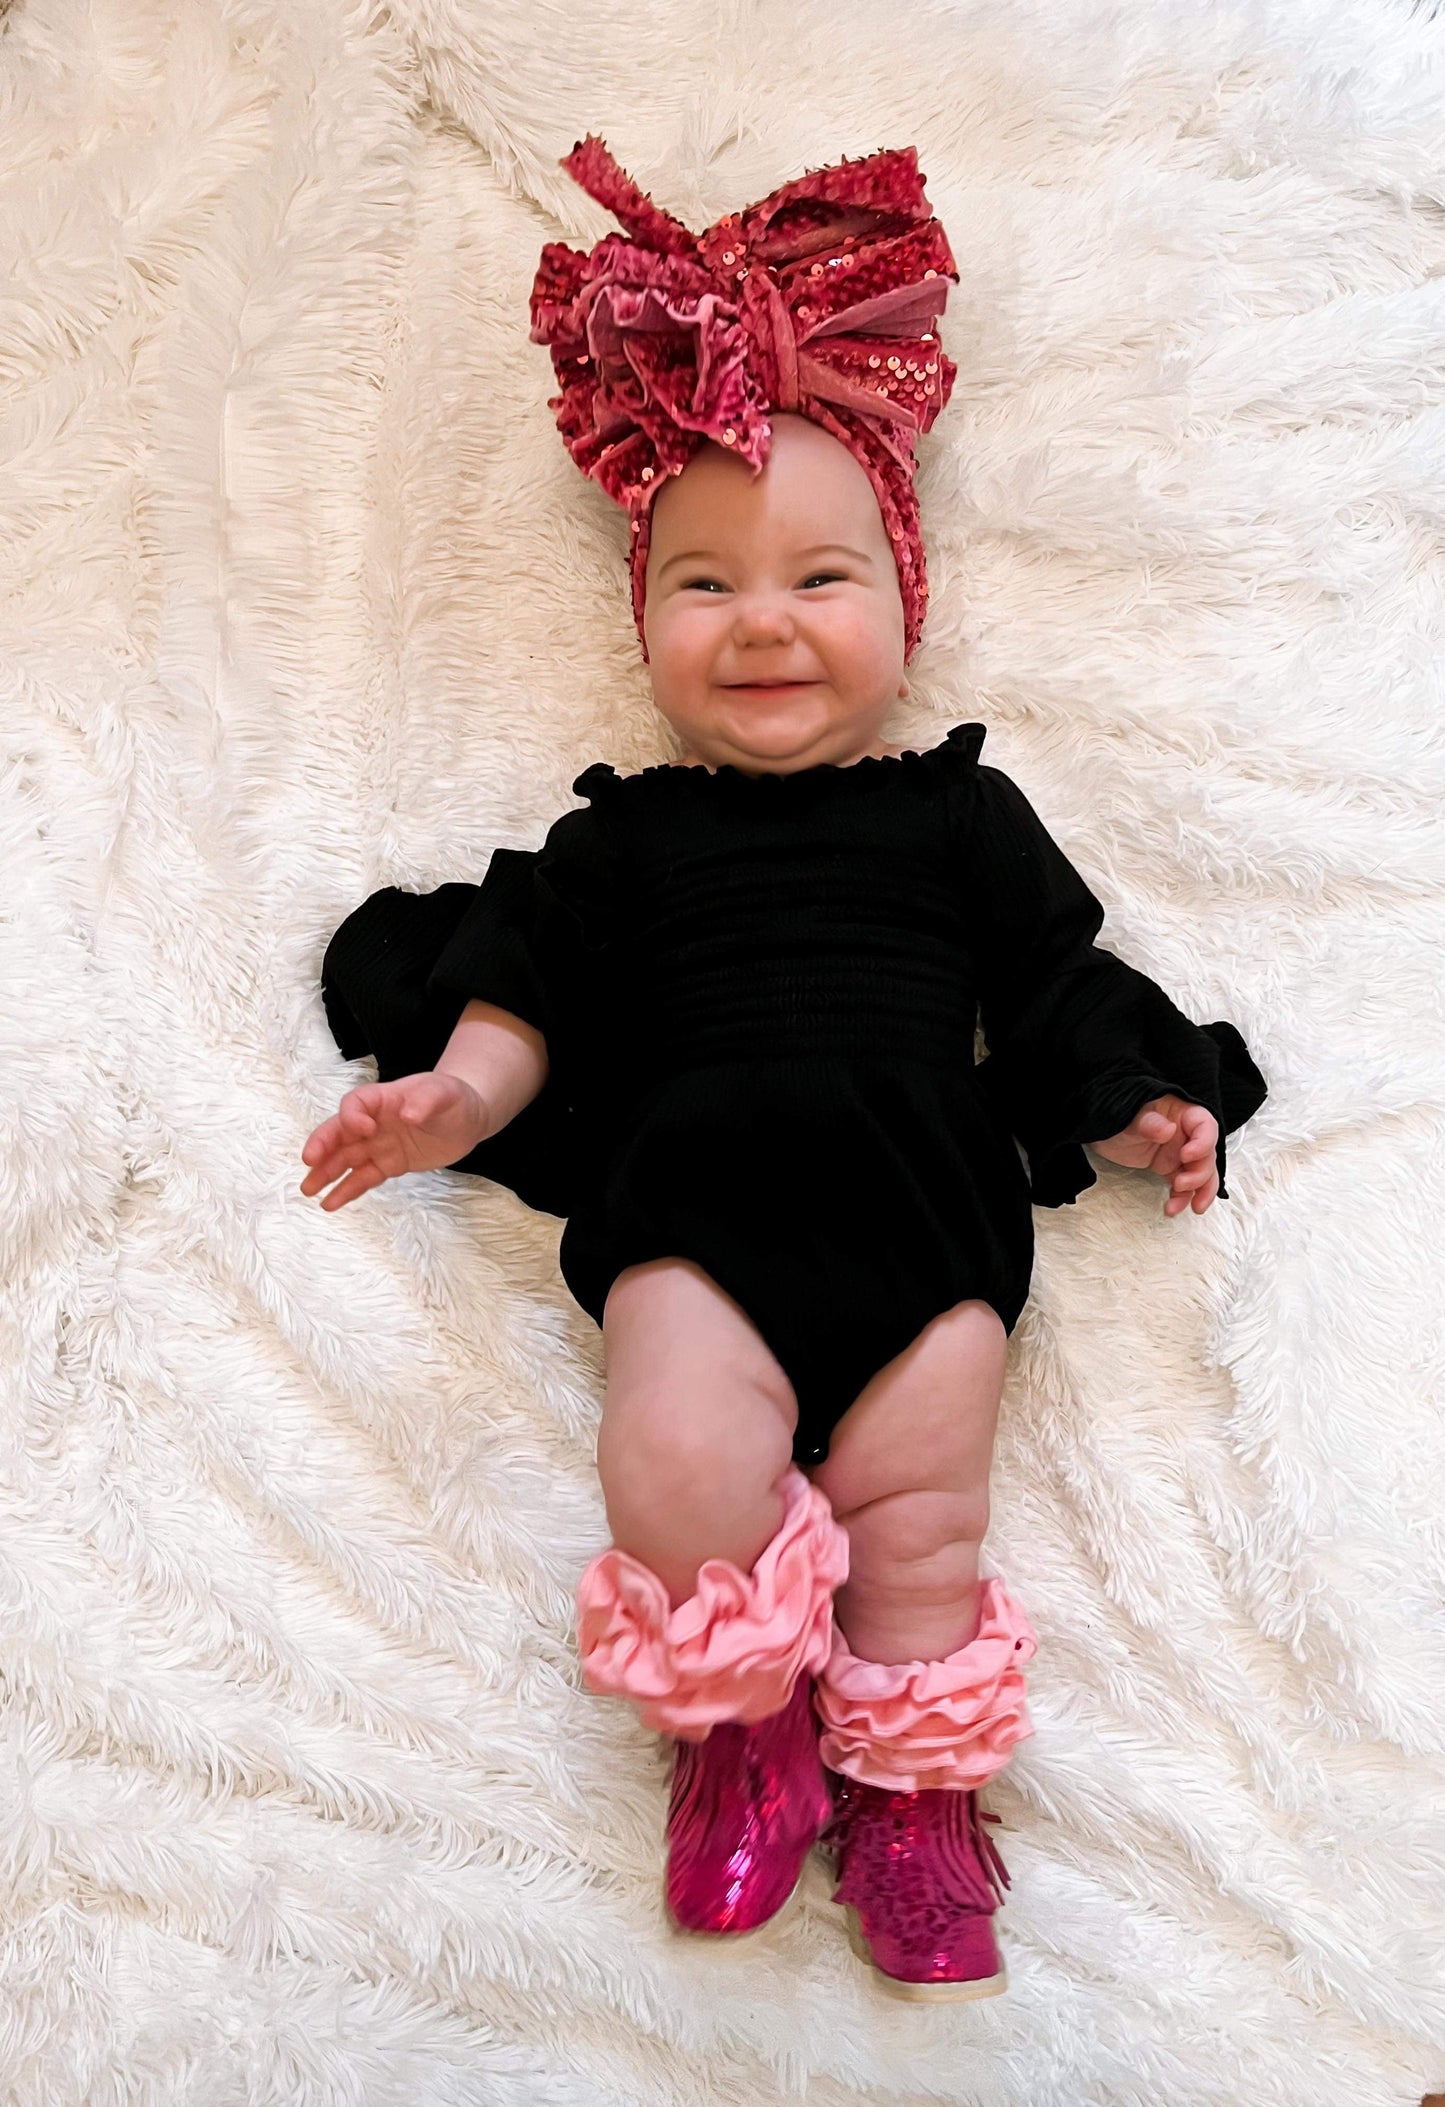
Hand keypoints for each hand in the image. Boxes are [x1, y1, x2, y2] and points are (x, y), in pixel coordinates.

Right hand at [299, 1072, 489, 1211]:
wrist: (467, 1118)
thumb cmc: (452, 1097)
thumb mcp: (444, 1093)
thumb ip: (426, 1101)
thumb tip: (408, 1114)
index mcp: (383, 1098)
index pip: (356, 1103)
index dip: (353, 1116)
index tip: (364, 1131)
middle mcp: (374, 1121)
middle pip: (341, 1131)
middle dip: (323, 1145)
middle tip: (309, 1161)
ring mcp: (378, 1144)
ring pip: (347, 1158)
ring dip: (326, 1172)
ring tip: (308, 1190)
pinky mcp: (388, 1164)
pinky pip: (363, 1178)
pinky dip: (347, 1190)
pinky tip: (330, 1204)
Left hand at [1088, 1094, 1219, 1215]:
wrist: (1101, 1132)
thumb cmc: (1119, 1118)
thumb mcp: (1131, 1119)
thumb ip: (1149, 1123)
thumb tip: (1168, 1129)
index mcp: (1181, 1113)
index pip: (1205, 1126)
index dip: (1203, 1142)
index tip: (1187, 1155)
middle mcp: (1185, 1133)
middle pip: (1207, 1154)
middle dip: (1199, 1174)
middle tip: (1181, 1183)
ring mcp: (1179, 1152)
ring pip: (1202, 1173)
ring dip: (1199, 1191)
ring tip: (1192, 1206)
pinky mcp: (1171, 1168)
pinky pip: (1184, 1186)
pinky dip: (1182, 1199)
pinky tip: (1173, 1208)